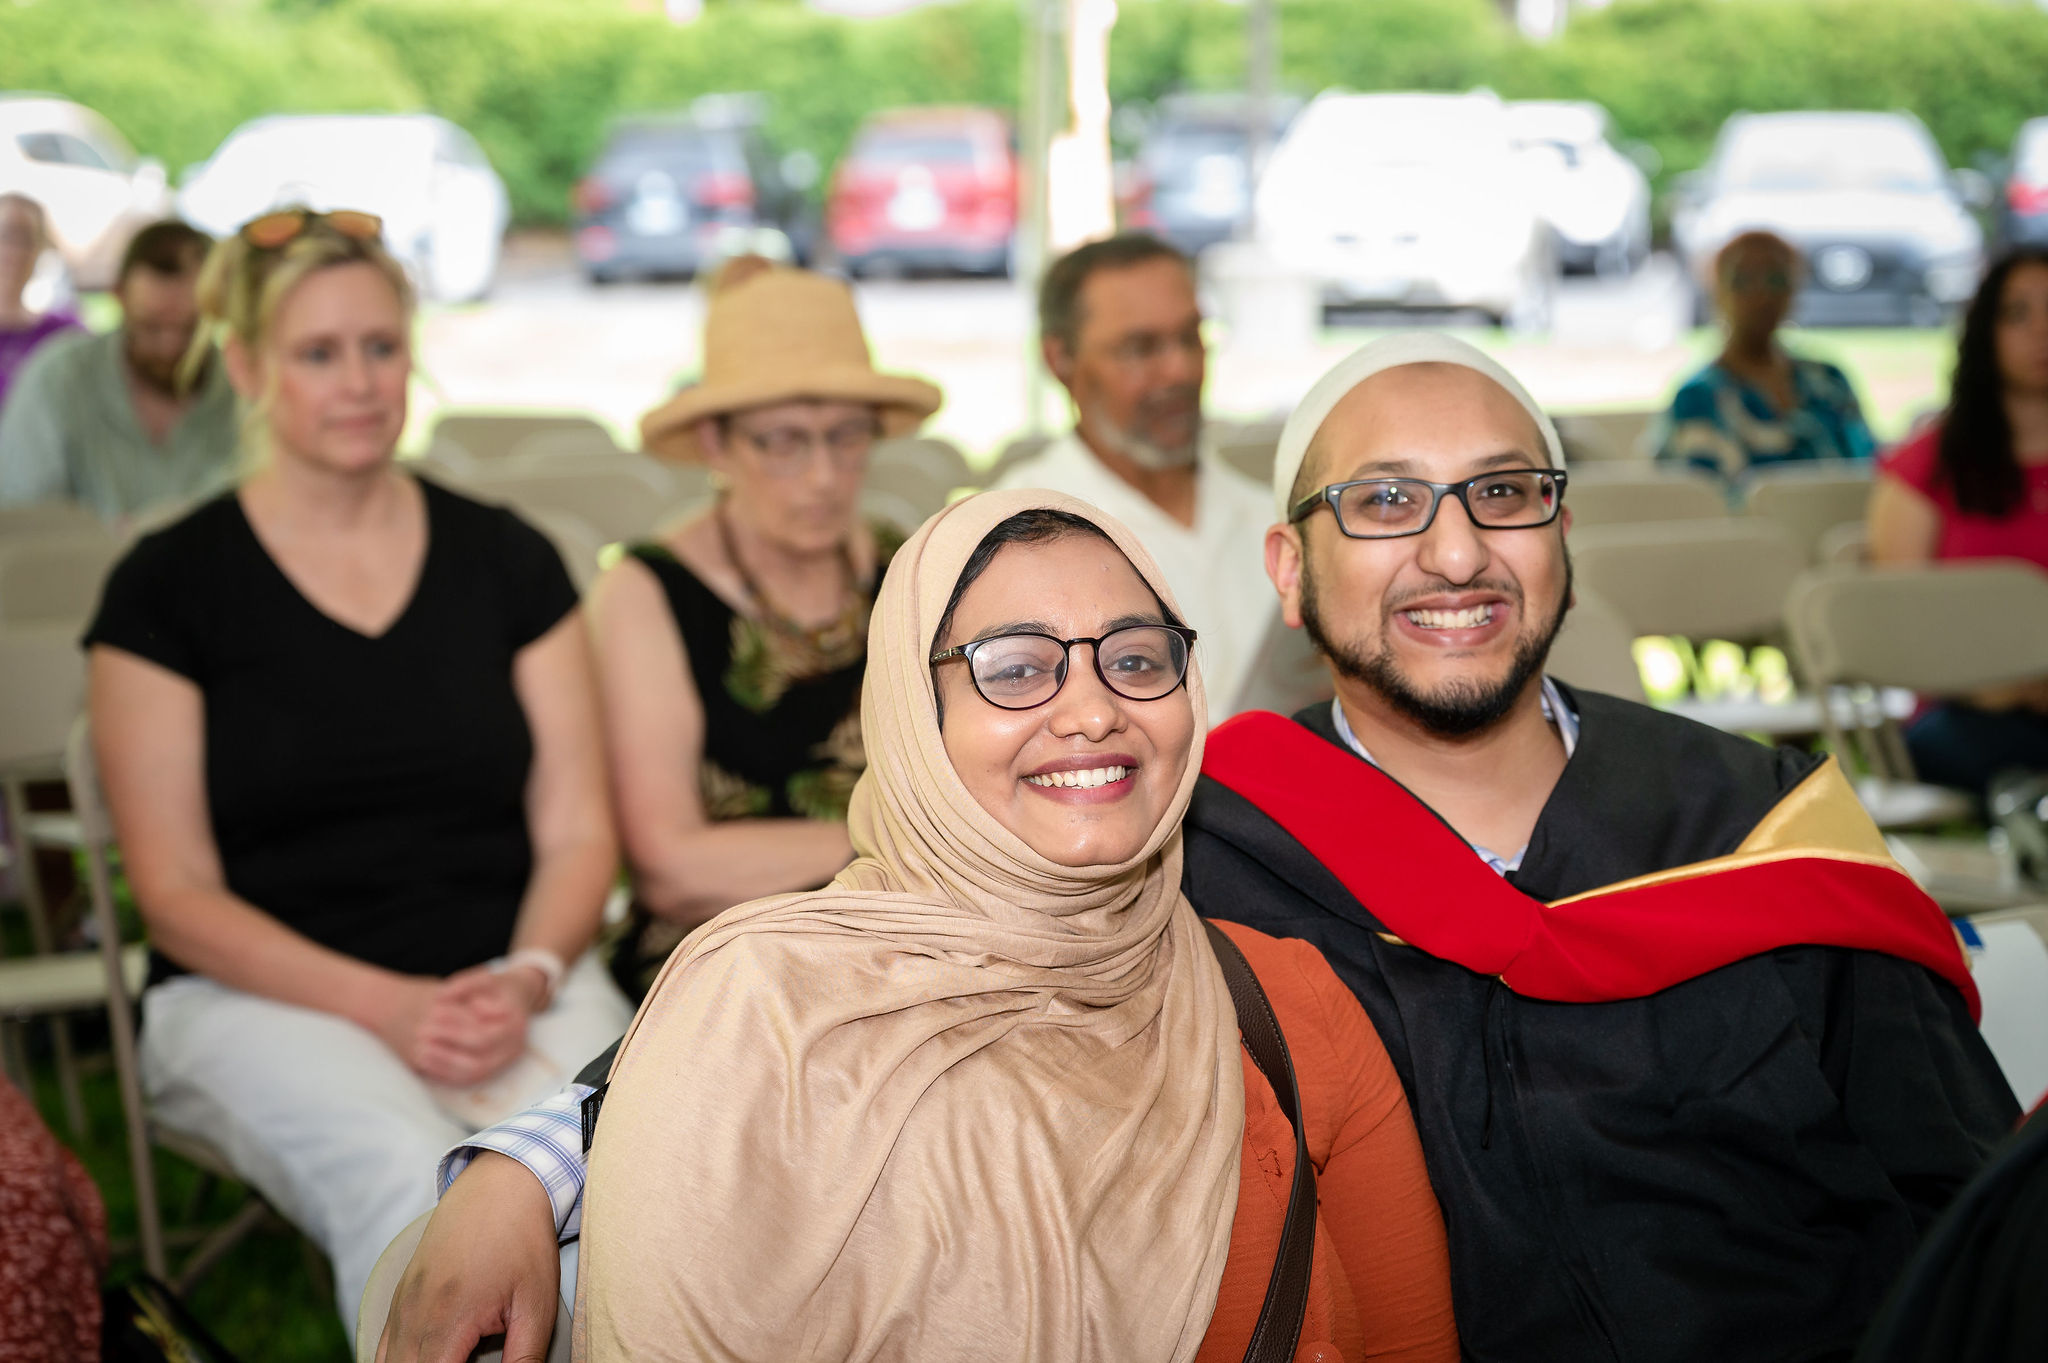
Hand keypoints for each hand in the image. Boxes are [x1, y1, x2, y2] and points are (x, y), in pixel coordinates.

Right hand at [375, 1152, 561, 1362]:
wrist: (500, 1186)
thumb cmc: (522, 1242)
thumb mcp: (537, 1304)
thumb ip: (525, 1357)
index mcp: (449, 1322)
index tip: (478, 1362)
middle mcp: (414, 1317)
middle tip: (471, 1357)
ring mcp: (401, 1307)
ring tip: (458, 1355)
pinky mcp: (399, 1299)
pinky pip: (383, 1350)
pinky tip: (431, 1358)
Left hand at [413, 969, 535, 1085]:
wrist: (518, 1001)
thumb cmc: (498, 990)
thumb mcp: (486, 978)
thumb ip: (464, 984)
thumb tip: (440, 997)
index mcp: (514, 1022)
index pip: (484, 1029)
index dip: (456, 1021)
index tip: (434, 1009)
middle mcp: (513, 1046)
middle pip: (479, 1051)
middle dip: (449, 1041)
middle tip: (422, 1030)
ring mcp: (504, 1061)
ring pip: (474, 1071)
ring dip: (445, 1063)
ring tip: (421, 1050)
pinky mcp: (492, 1070)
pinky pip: (468, 1079)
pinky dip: (446, 1073)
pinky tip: (426, 1062)